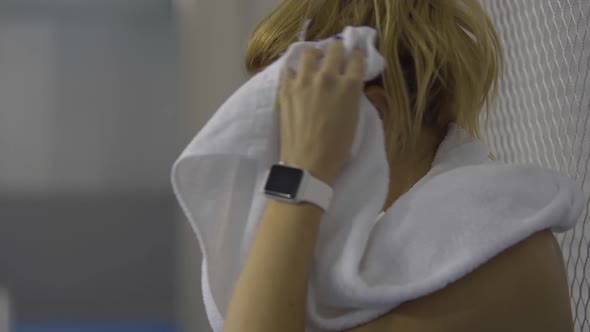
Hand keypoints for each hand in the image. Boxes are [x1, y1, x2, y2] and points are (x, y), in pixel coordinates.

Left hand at [278, 38, 365, 185]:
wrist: (308, 163)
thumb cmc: (337, 146)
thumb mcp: (355, 117)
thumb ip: (352, 95)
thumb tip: (348, 82)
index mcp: (349, 85)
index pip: (357, 58)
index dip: (357, 55)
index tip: (355, 56)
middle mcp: (327, 77)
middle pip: (335, 48)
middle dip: (338, 48)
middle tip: (337, 53)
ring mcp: (304, 81)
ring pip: (309, 53)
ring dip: (315, 55)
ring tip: (315, 61)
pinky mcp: (286, 89)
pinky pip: (290, 70)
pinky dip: (296, 72)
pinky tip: (298, 78)